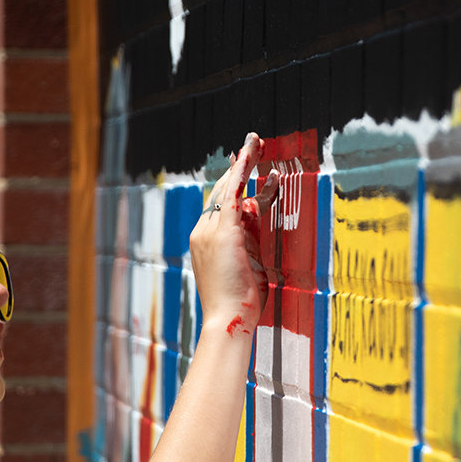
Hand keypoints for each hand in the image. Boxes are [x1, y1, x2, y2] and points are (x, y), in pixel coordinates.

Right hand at [189, 133, 278, 332]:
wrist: (227, 319)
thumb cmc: (239, 302)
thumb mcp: (247, 264)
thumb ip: (250, 239)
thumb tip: (257, 213)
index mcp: (209, 241)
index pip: (223, 206)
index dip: (236, 185)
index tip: (247, 169)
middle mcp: (203, 231)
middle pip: (222, 191)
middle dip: (238, 167)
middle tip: (251, 145)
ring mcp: (210, 231)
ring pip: (227, 188)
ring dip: (242, 163)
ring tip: (255, 142)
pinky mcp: (222, 232)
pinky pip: (232, 194)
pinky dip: (241, 172)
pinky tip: (249, 156)